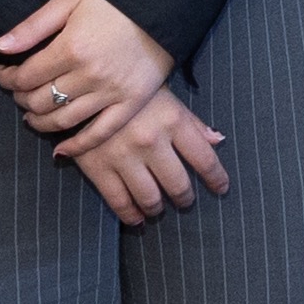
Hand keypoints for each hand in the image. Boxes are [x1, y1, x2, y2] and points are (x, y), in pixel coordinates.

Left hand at [0, 0, 174, 143]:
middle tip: (20, 92)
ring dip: (40, 121)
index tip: (5, 74)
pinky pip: (99, 133)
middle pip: (41, 100)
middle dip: (22, 98)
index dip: (8, 78)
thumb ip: (32, 26)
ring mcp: (111, 93)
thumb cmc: (112, 1)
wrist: (160, 5)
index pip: (26, 76)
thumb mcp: (68, 1)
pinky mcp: (131, 104)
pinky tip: (60, 150)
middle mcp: (89, 75)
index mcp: (71, 48)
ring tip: (32, 114)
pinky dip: (77, 146)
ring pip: (63, 120)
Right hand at [65, 89, 228, 225]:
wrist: (82, 85)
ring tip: (158, 209)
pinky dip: (130, 215)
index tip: (221, 188)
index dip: (216, 178)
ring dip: (158, 208)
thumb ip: (192, 122)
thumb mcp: (166, 97)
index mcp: (172, 120)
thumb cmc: (131, 91)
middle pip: (178, 184)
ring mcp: (124, 156)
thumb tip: (218, 141)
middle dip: (185, 198)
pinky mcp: (98, 166)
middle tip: (185, 201)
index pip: (205, 159)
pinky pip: (119, 201)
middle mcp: (151, 141)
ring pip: (150, 198)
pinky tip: (137, 218)